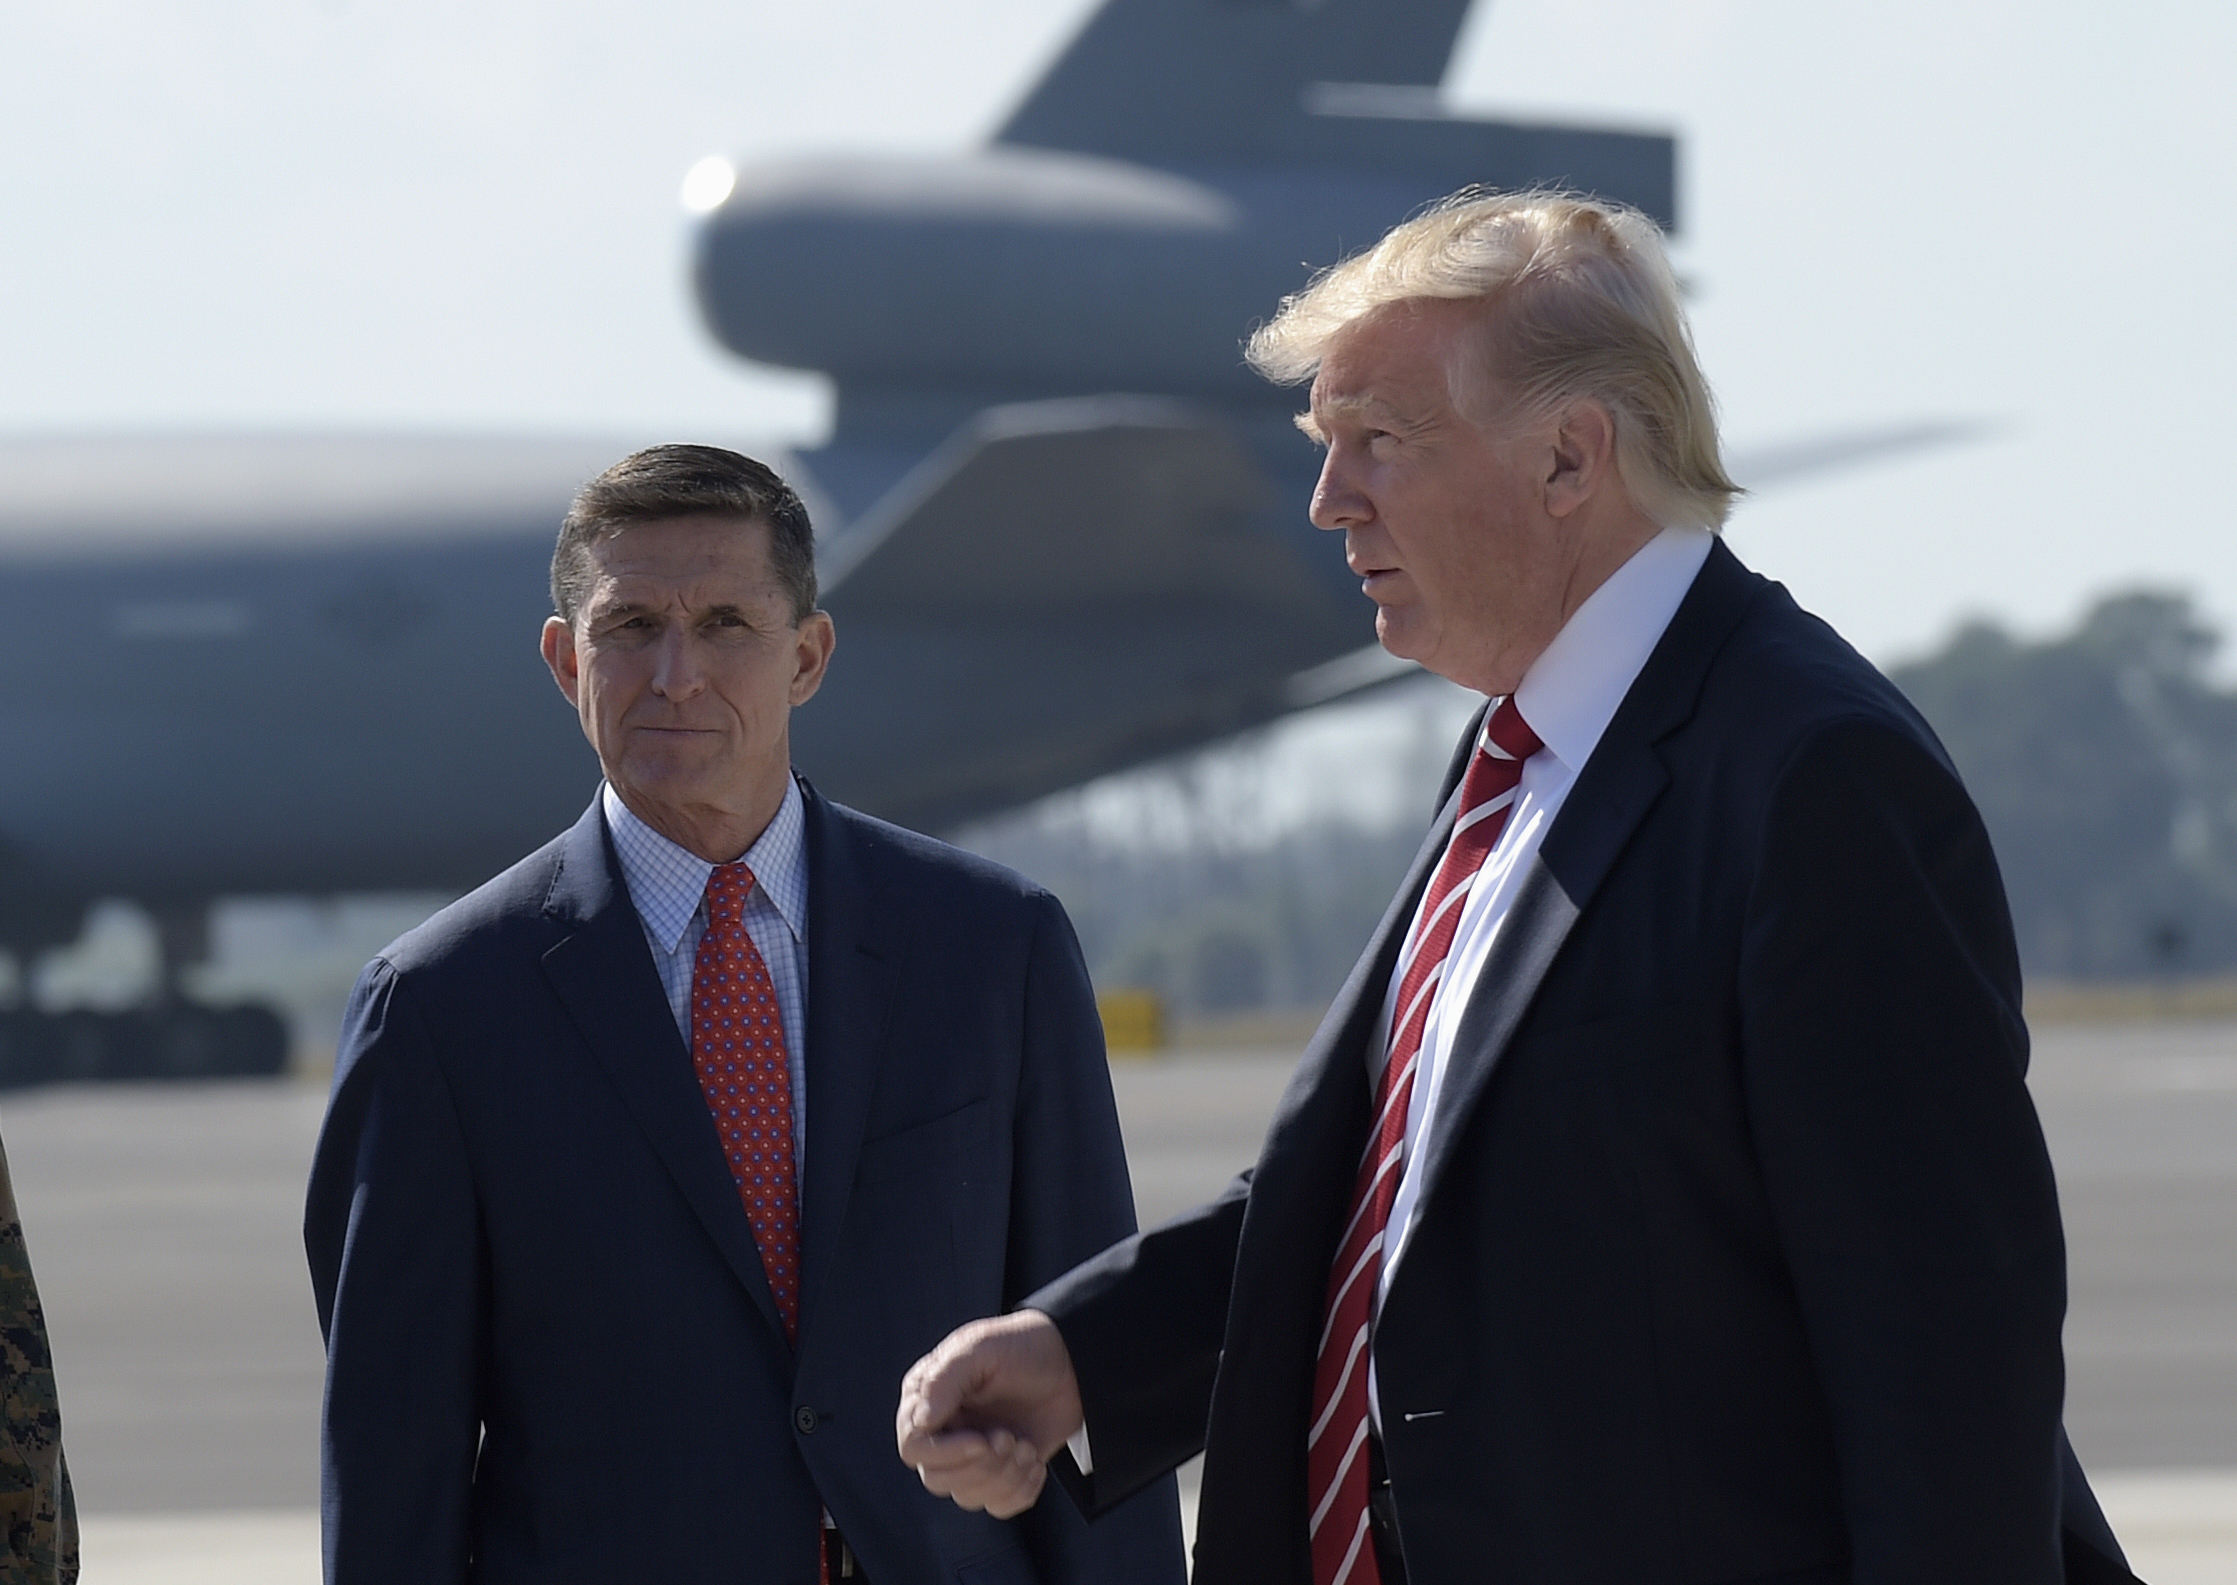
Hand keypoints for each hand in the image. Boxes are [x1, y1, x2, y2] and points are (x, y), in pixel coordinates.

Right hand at [896, 1310, 1083, 1518]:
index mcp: (927, 1398)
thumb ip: (945, 1379)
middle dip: (981, 1466)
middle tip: (1009, 1437)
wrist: (1073, 1361)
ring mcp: (971, 1455)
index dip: (944, 1453)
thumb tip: (921, 1421)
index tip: (980, 1440)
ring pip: (968, 1496)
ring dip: (1005, 1476)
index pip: (913, 1446)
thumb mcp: (981, 1347)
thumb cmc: (1023, 1346)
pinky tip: (1034, 1461)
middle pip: (936, 1480)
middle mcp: (944, 1431)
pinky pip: (999, 1506)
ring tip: (1024, 1444)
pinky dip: (1021, 1491)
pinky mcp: (1001, 1473)